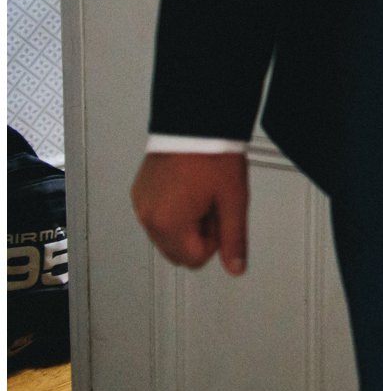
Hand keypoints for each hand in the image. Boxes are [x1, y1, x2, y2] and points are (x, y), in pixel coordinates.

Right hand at [131, 152, 249, 274]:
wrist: (195, 123)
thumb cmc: (212, 155)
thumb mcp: (233, 201)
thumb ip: (234, 238)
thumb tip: (236, 267)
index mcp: (169, 224)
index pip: (194, 259)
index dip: (215, 241)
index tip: (220, 217)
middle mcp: (148, 217)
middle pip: (177, 252)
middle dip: (198, 235)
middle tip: (212, 205)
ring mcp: (141, 203)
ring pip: (166, 235)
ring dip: (185, 223)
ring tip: (200, 193)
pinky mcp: (139, 192)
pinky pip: (156, 216)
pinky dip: (172, 210)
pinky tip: (187, 187)